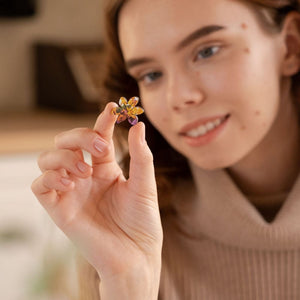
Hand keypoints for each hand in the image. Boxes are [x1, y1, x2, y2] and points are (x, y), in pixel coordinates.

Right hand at [31, 102, 162, 296]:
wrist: (136, 254)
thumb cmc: (142, 221)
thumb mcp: (145, 184)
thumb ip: (141, 155)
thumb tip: (139, 125)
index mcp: (105, 168)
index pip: (97, 136)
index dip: (102, 120)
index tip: (113, 108)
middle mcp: (85, 176)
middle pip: (66, 140)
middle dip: (81, 136)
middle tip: (102, 149)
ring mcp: (71, 191)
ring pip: (47, 158)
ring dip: (64, 156)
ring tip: (85, 172)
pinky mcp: (59, 208)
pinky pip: (40, 185)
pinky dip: (51, 177)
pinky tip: (71, 183)